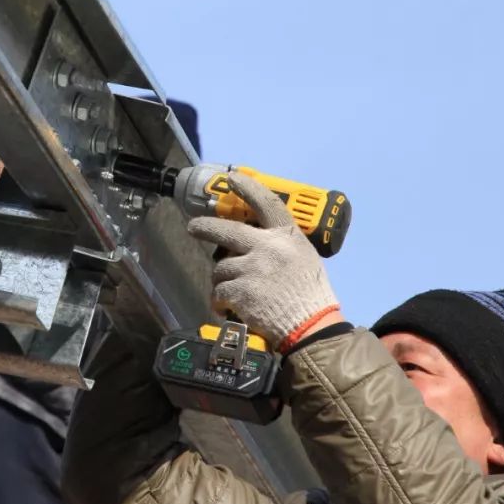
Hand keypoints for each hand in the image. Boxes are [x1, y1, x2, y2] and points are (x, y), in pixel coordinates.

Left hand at [188, 171, 340, 350]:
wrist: (310, 325)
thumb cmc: (310, 294)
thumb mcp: (303, 258)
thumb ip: (280, 245)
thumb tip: (257, 240)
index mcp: (287, 237)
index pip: (266, 203)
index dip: (248, 188)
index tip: (232, 178)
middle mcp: (267, 247)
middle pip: (226, 230)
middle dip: (205, 227)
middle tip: (193, 227)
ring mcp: (252, 269)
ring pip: (221, 267)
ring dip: (222, 278)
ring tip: (233, 290)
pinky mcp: (240, 291)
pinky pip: (219, 291)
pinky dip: (220, 300)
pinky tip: (227, 306)